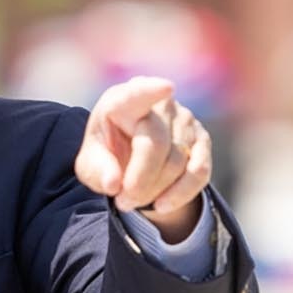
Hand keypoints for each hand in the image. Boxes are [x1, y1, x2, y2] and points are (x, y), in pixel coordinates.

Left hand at [74, 76, 211, 242]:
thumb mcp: (91, 164)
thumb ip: (97, 171)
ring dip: (154, 191)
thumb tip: (113, 184)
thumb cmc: (107, 156)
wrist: (129, 159)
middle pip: (156, 144)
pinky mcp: (202, 138)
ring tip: (133, 200)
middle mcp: (158, 104)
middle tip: (122, 202)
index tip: (165, 88)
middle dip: (139, 181)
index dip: (150, 91)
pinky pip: (199, 171)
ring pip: (177, 162)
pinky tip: (162, 205)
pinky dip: (181, 194)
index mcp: (123, 101)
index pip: (138, 94)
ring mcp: (185, 118)